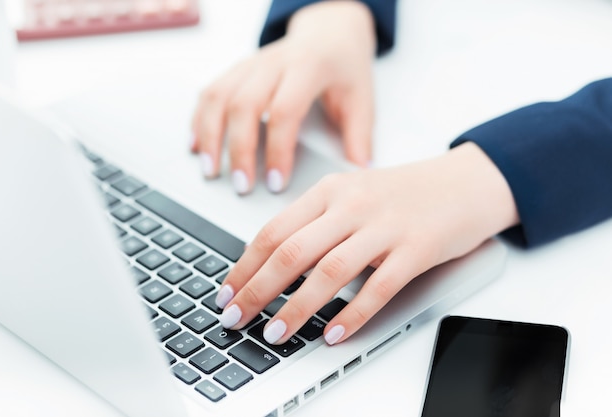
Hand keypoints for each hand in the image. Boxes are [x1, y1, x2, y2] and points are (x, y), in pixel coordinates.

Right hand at [191, 1, 375, 193]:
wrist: (329, 32)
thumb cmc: (344, 67)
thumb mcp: (362, 97)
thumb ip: (360, 136)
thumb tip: (359, 172)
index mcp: (308, 67)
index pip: (285, 111)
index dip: (277, 150)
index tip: (276, 182)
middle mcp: (275, 62)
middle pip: (244, 105)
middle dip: (239, 150)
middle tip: (242, 186)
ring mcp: (252, 64)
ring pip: (219, 96)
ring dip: (210, 136)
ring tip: (210, 171)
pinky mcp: (238, 69)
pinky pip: (210, 91)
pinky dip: (199, 119)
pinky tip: (196, 145)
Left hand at [214, 143, 518, 344]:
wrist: (463, 182)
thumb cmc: (403, 193)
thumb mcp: (351, 194)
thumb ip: (315, 222)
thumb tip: (271, 263)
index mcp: (330, 190)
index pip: (275, 230)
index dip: (245, 265)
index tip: (227, 292)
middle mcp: (352, 205)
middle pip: (292, 251)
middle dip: (257, 289)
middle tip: (236, 317)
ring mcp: (385, 227)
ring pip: (330, 271)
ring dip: (297, 307)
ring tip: (275, 333)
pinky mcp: (416, 249)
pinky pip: (378, 287)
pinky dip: (352, 314)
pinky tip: (333, 333)